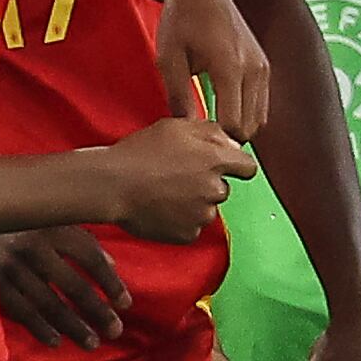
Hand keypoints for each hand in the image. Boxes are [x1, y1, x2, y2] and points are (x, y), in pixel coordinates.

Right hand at [0, 226, 129, 348]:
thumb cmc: (12, 216)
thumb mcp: (46, 217)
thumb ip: (77, 236)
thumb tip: (111, 265)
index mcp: (50, 225)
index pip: (89, 256)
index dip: (110, 282)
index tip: (125, 303)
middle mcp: (33, 246)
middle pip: (73, 285)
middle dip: (97, 311)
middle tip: (115, 331)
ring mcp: (11, 267)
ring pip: (49, 304)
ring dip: (73, 327)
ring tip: (92, 343)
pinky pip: (21, 312)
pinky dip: (40, 329)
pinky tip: (56, 341)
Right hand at [96, 117, 257, 241]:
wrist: (112, 185)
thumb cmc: (139, 152)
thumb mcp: (175, 126)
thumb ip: (210, 132)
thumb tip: (232, 143)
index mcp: (215, 159)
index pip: (248, 167)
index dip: (237, 166)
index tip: (225, 166)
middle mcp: (214, 188)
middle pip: (222, 189)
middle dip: (207, 183)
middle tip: (177, 177)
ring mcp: (201, 214)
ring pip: (206, 209)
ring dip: (193, 204)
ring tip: (164, 193)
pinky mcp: (188, 234)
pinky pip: (191, 227)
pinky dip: (180, 221)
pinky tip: (160, 208)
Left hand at [157, 0, 270, 140]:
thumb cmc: (179, 21)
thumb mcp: (168, 59)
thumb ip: (179, 97)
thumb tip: (187, 131)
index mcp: (230, 67)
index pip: (234, 125)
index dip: (213, 138)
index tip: (191, 136)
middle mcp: (254, 69)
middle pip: (250, 127)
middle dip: (226, 136)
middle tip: (197, 132)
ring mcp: (263, 67)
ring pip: (259, 119)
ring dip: (237, 126)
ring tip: (207, 120)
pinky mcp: (264, 66)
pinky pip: (261, 104)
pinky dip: (245, 113)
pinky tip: (219, 108)